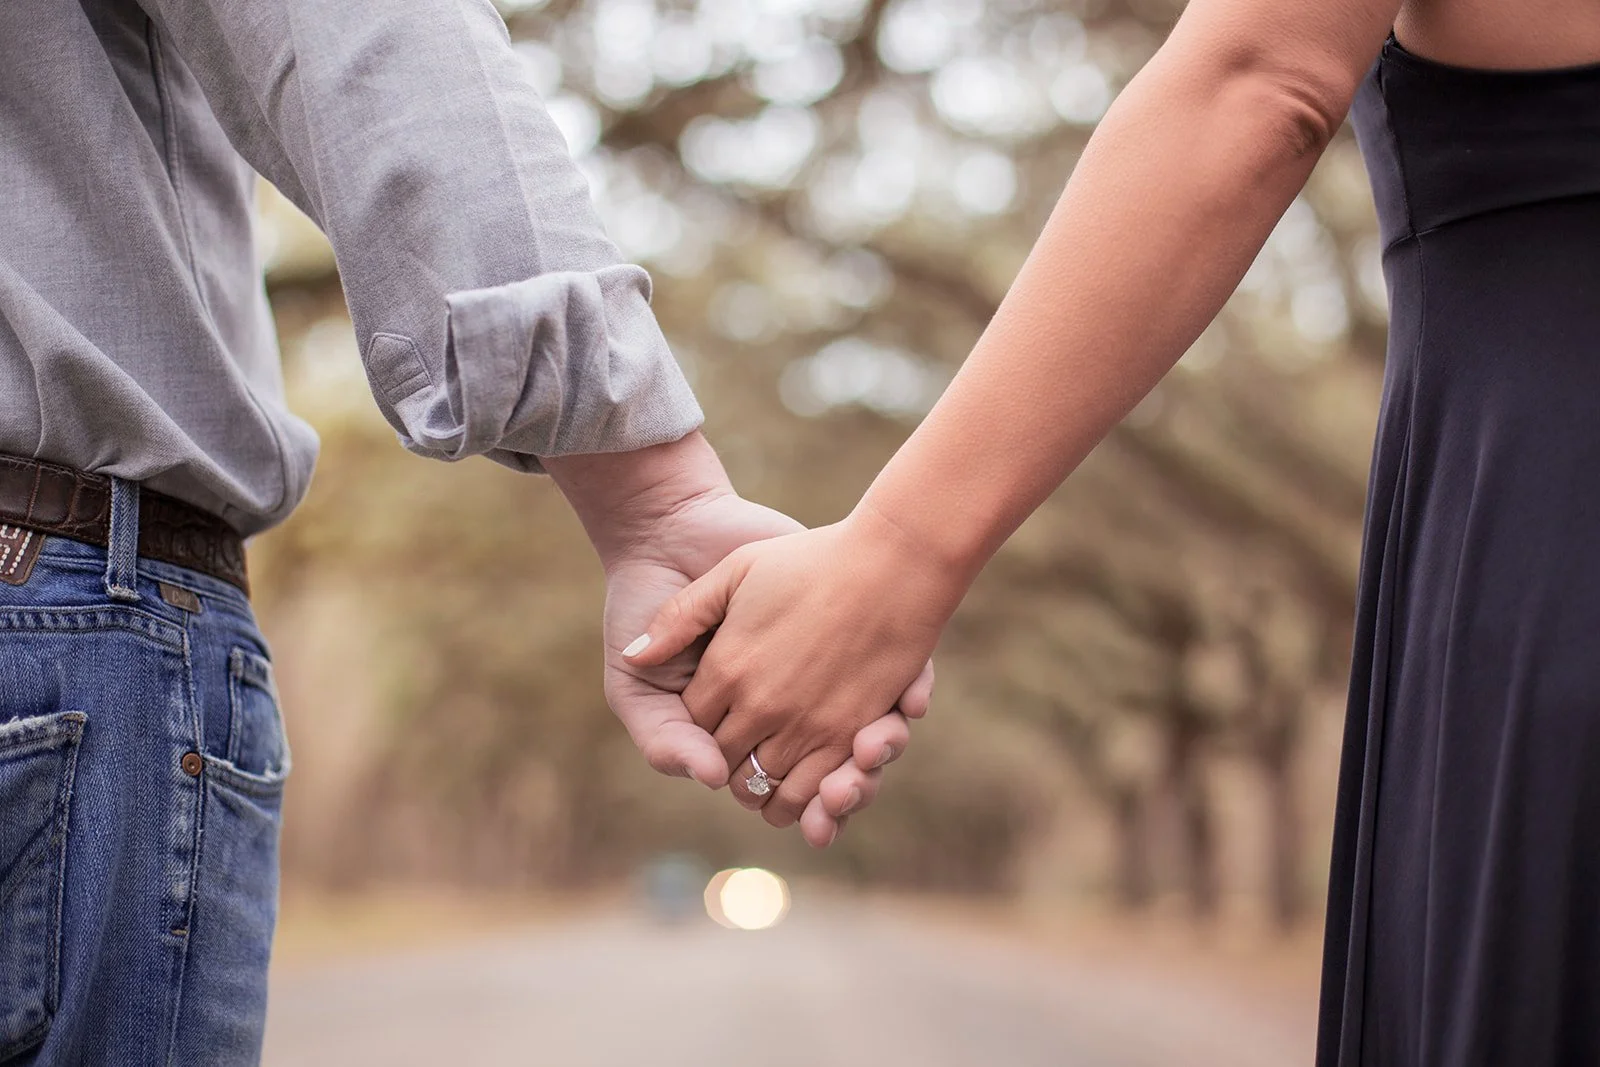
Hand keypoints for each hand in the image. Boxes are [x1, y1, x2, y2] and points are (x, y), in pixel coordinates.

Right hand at [546, 434, 930, 845]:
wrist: (672, 536)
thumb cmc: (644, 614)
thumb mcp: (636, 686)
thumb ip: (662, 737)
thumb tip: (709, 777)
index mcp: (746, 735)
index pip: (787, 793)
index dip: (808, 814)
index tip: (819, 820)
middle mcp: (791, 710)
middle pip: (841, 777)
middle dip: (851, 793)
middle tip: (848, 792)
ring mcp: (826, 673)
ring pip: (875, 741)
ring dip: (883, 755)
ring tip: (872, 748)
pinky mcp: (853, 632)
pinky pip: (903, 683)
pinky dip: (914, 697)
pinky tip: (910, 701)